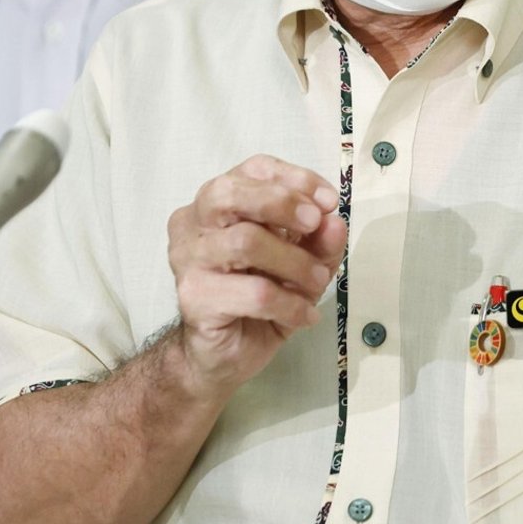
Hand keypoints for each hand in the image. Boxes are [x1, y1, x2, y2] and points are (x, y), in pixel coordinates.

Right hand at [167, 154, 346, 395]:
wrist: (225, 354)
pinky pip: (253, 292)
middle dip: (282, 203)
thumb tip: (335, 222)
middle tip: (316, 224)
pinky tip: (304, 315)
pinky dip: (290, 303)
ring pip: (245, 242)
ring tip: (317, 282)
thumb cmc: (260, 297)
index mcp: (218, 202)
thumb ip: (318, 241)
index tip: (329, 201)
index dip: (295, 178)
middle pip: (229, 193)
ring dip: (295, 262)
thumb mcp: (301, 263)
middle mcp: (193, 223)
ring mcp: (187, 259)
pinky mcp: (193, 296)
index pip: (252, 169)